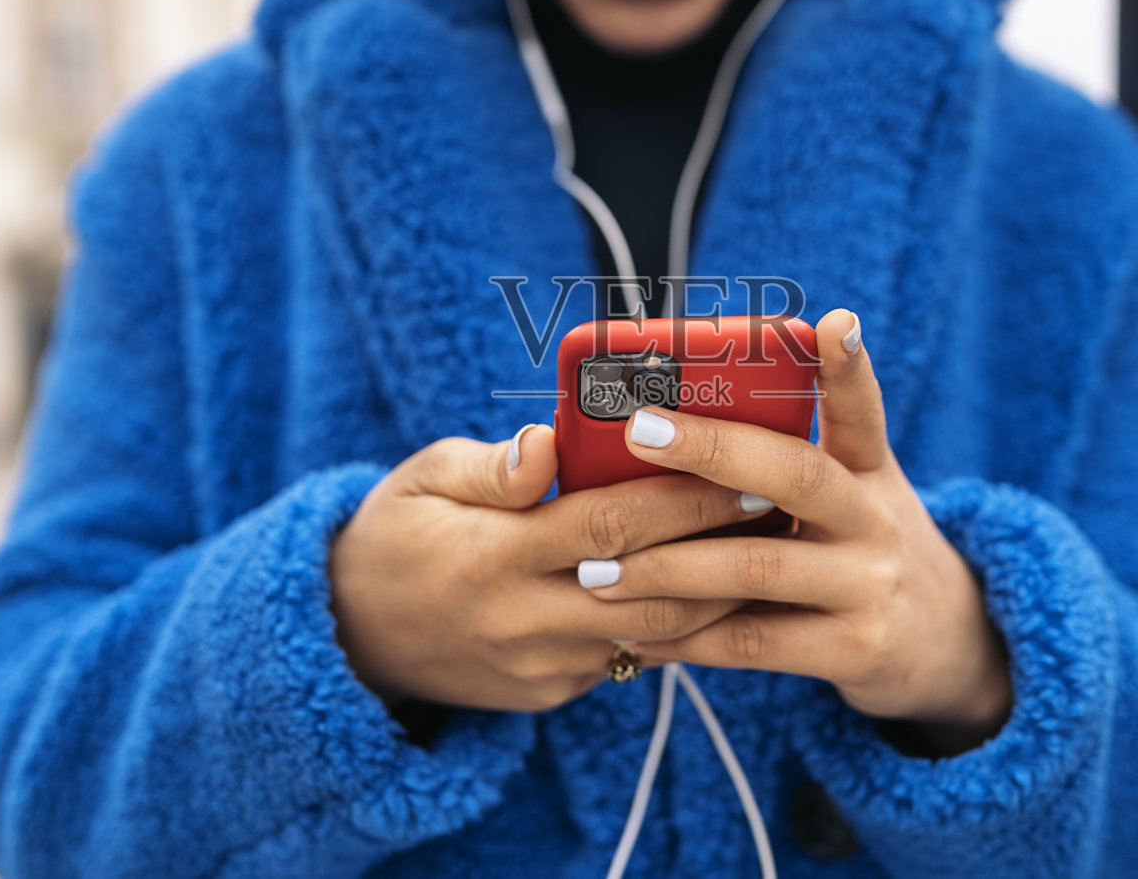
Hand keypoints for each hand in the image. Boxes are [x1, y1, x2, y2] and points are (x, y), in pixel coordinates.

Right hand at [328, 426, 773, 712]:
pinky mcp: (552, 692)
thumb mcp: (425, 479)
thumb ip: (493, 468)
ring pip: (655, 637)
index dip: (683, 499)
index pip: (609, 525)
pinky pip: (631, 659)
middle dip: (725, 548)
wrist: (355, 633)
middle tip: (782, 504)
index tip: (743, 466)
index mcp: (492, 556)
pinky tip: (718, 585)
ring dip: (719, 594)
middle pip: (651, 589)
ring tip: (769, 544)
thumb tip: (550, 444)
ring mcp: (541, 667)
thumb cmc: (399, 531)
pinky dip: (679, 625)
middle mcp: (523, 620)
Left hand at [581, 310, 1012, 736]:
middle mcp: (876, 519)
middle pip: (797, 473)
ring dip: (667, 566)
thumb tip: (672, 418)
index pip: (862, 409)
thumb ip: (788, 459)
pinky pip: (754, 642)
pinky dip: (686, 640)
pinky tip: (633, 636)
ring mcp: (869, 585)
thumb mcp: (855, 492)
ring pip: (757, 565)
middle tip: (637, 430)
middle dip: (712, 448)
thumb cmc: (862, 548)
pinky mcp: (855, 649)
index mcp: (870, 470)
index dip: (849, 367)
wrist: (949, 644)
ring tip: (596, 569)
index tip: (835, 322)